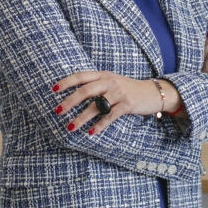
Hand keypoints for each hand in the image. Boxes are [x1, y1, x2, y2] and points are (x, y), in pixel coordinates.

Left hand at [53, 71, 179, 135]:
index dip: (67, 82)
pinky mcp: (127, 104)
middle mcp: (110, 81)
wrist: (153, 92)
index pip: (81, 76)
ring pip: (96, 106)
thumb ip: (96, 85)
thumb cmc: (128, 89)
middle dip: (70, 101)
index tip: (53, 90)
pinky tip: (91, 133)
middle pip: (85, 91)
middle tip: (57, 111)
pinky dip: (99, 125)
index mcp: (103, 75)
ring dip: (81, 118)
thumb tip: (75, 95)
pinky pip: (110, 116)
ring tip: (70, 127)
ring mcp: (119, 93)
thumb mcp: (112, 82)